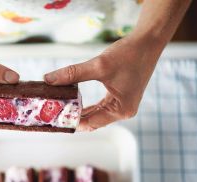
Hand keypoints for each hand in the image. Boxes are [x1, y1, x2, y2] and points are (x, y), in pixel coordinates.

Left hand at [44, 35, 163, 130]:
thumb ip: (72, 74)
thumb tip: (48, 79)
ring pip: (96, 114)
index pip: (91, 123)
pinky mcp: (121, 97)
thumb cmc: (129, 54)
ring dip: (80, 112)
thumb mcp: (98, 65)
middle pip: (93, 121)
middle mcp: (124, 112)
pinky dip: (87, 105)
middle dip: (74, 118)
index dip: (71, 122)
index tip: (54, 118)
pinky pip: (101, 107)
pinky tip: (74, 102)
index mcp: (121, 110)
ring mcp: (123, 105)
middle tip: (53, 114)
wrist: (148, 41)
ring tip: (60, 109)